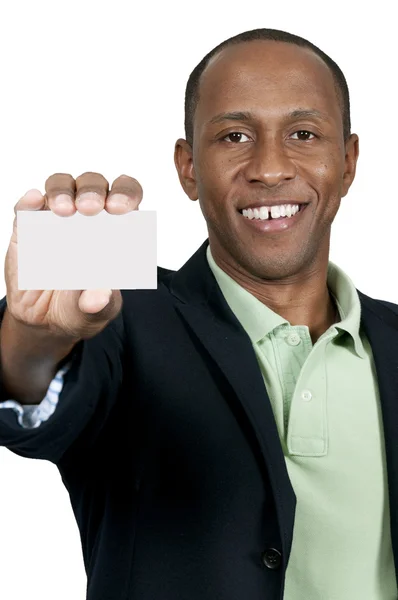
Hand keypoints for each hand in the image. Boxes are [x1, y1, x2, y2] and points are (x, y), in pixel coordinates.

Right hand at [4, 172, 142, 339]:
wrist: (46, 322)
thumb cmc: (81, 307)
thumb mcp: (96, 311)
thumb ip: (100, 303)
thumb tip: (99, 297)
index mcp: (116, 230)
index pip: (127, 197)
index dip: (126, 194)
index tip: (119, 208)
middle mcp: (88, 217)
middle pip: (93, 184)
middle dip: (93, 191)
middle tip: (90, 209)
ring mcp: (56, 219)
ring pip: (61, 186)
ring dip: (63, 192)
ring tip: (63, 212)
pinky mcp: (27, 228)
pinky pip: (26, 207)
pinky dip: (29, 201)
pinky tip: (34, 202)